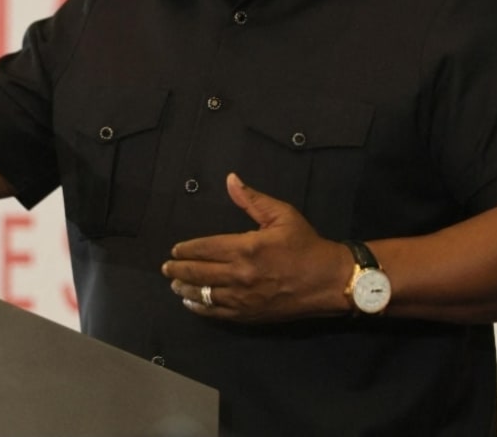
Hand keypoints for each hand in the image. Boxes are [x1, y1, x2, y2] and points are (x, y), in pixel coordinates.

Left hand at [161, 173, 349, 322]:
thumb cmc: (306, 245)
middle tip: (166, 267)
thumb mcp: (282, 215)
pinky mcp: (249, 315)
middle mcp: (239, 275)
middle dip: (178, 269)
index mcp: (245, 248)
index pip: (205, 248)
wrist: (330, 281)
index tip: (175, 249)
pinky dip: (201, 308)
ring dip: (185, 288)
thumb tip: (231, 179)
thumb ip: (252, 199)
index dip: (187, 249)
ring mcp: (243, 298)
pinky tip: (191, 302)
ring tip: (174, 283)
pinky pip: (217, 313)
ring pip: (204, 294)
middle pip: (199, 272)